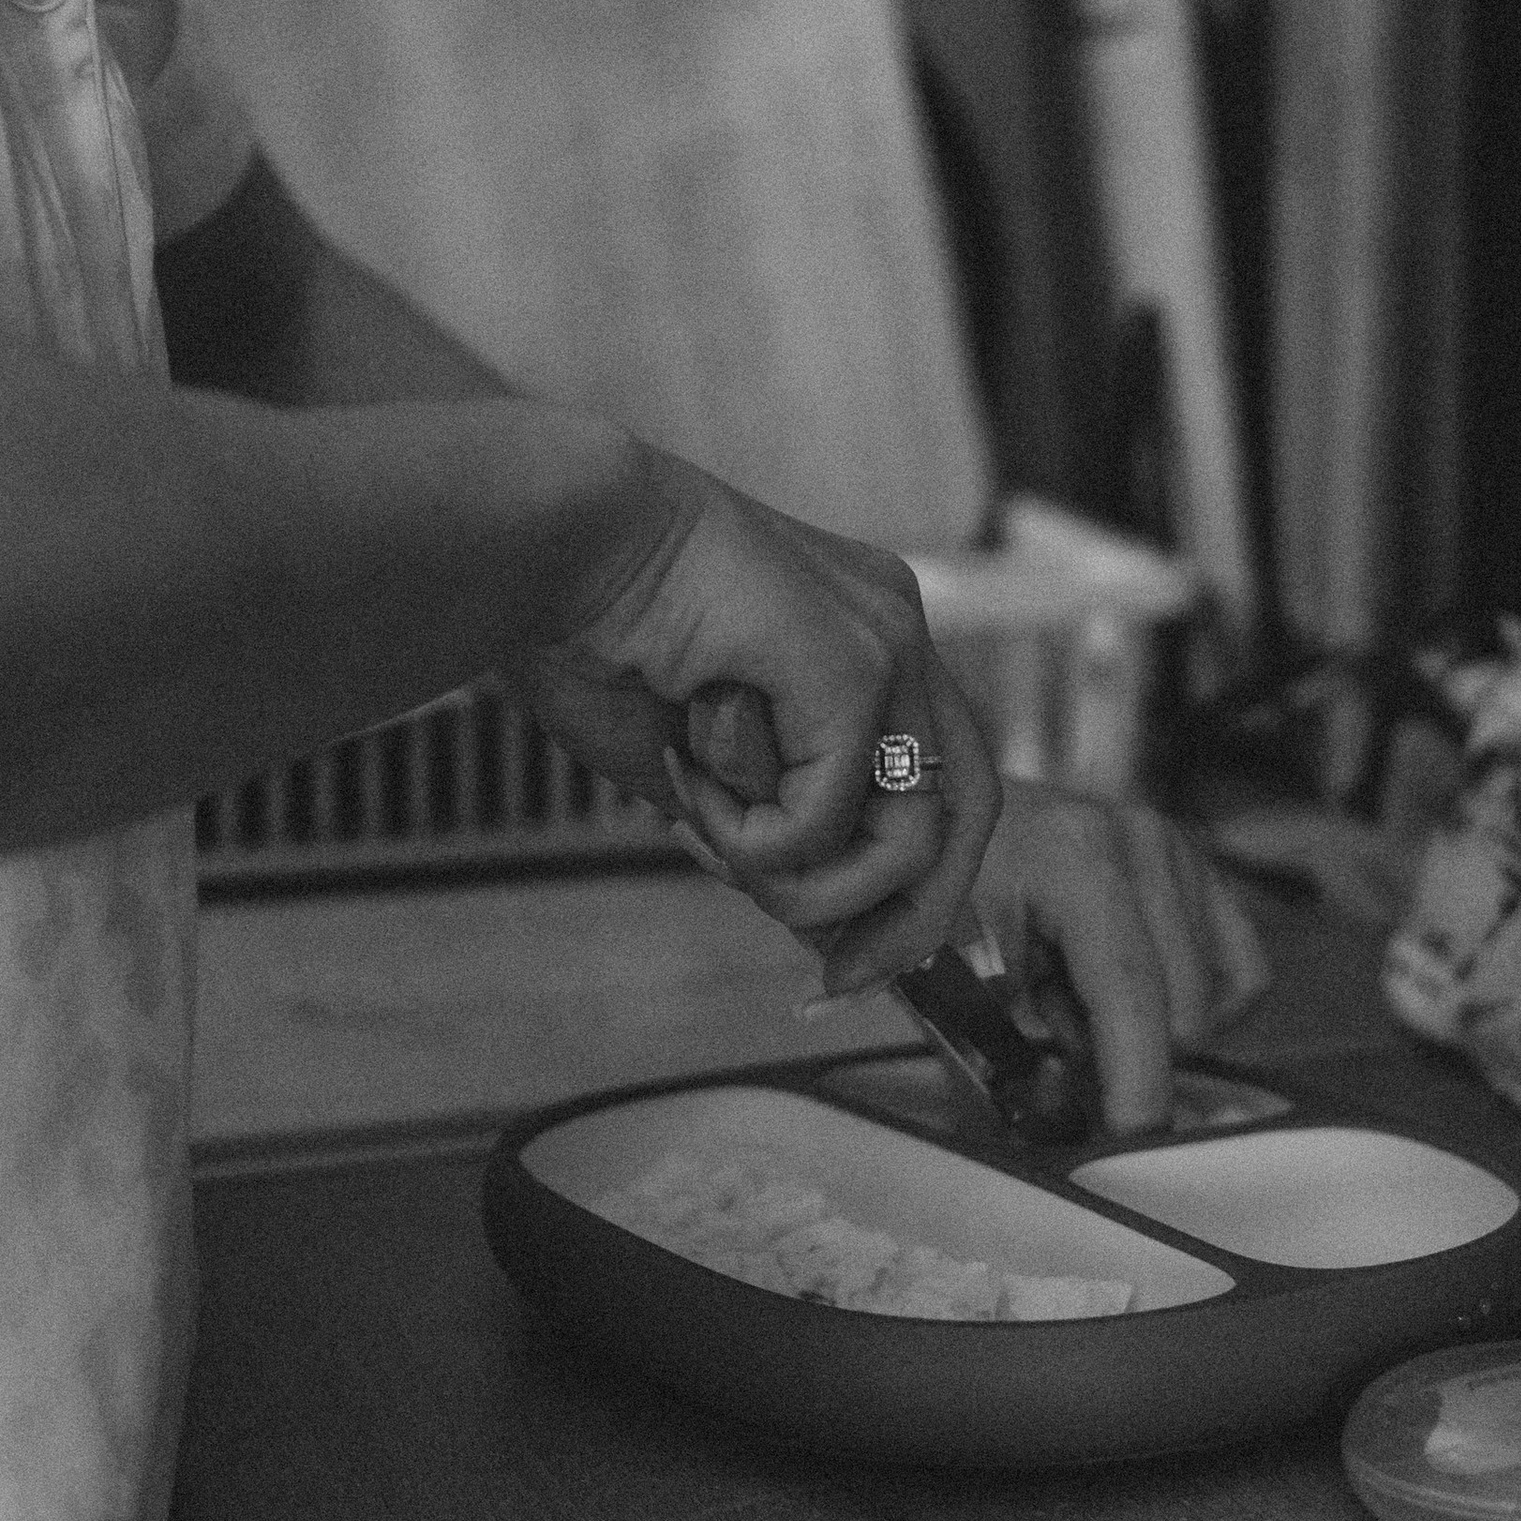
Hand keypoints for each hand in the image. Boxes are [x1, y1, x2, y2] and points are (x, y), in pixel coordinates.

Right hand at [521, 449, 1001, 993]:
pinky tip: (690, 783)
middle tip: (840, 980)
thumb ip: (773, 830)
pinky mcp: (854, 662)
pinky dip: (755, 839)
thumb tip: (825, 931)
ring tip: (709, 826)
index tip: (851, 960)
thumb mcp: (705, 764)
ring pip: (907, 837)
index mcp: (866, 641)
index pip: (944, 783)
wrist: (551, 540)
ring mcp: (888, 642)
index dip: (915, 886)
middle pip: (969, 812)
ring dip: (798, 877)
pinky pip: (829, 820)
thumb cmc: (596, 636)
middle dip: (909, 920)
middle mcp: (898, 633)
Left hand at [970, 782, 1269, 1133]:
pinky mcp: (1201, 865)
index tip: (1131, 1138)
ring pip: (1216, 1000)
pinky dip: (1200, 1006)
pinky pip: (1242, 972)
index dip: (1136, 1076)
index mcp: (1071, 855)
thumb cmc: (933, 899)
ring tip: (1075, 992)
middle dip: (1126, 1057)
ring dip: (1152, 1027)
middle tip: (1051, 1032)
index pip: (1129, 986)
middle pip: (1184, 1008)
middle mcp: (1139, 840)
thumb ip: (1004, 1051)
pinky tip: (1134, 994)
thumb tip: (1068, 1125)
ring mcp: (1178, 847)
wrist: (940, 818)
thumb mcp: (945, 973)